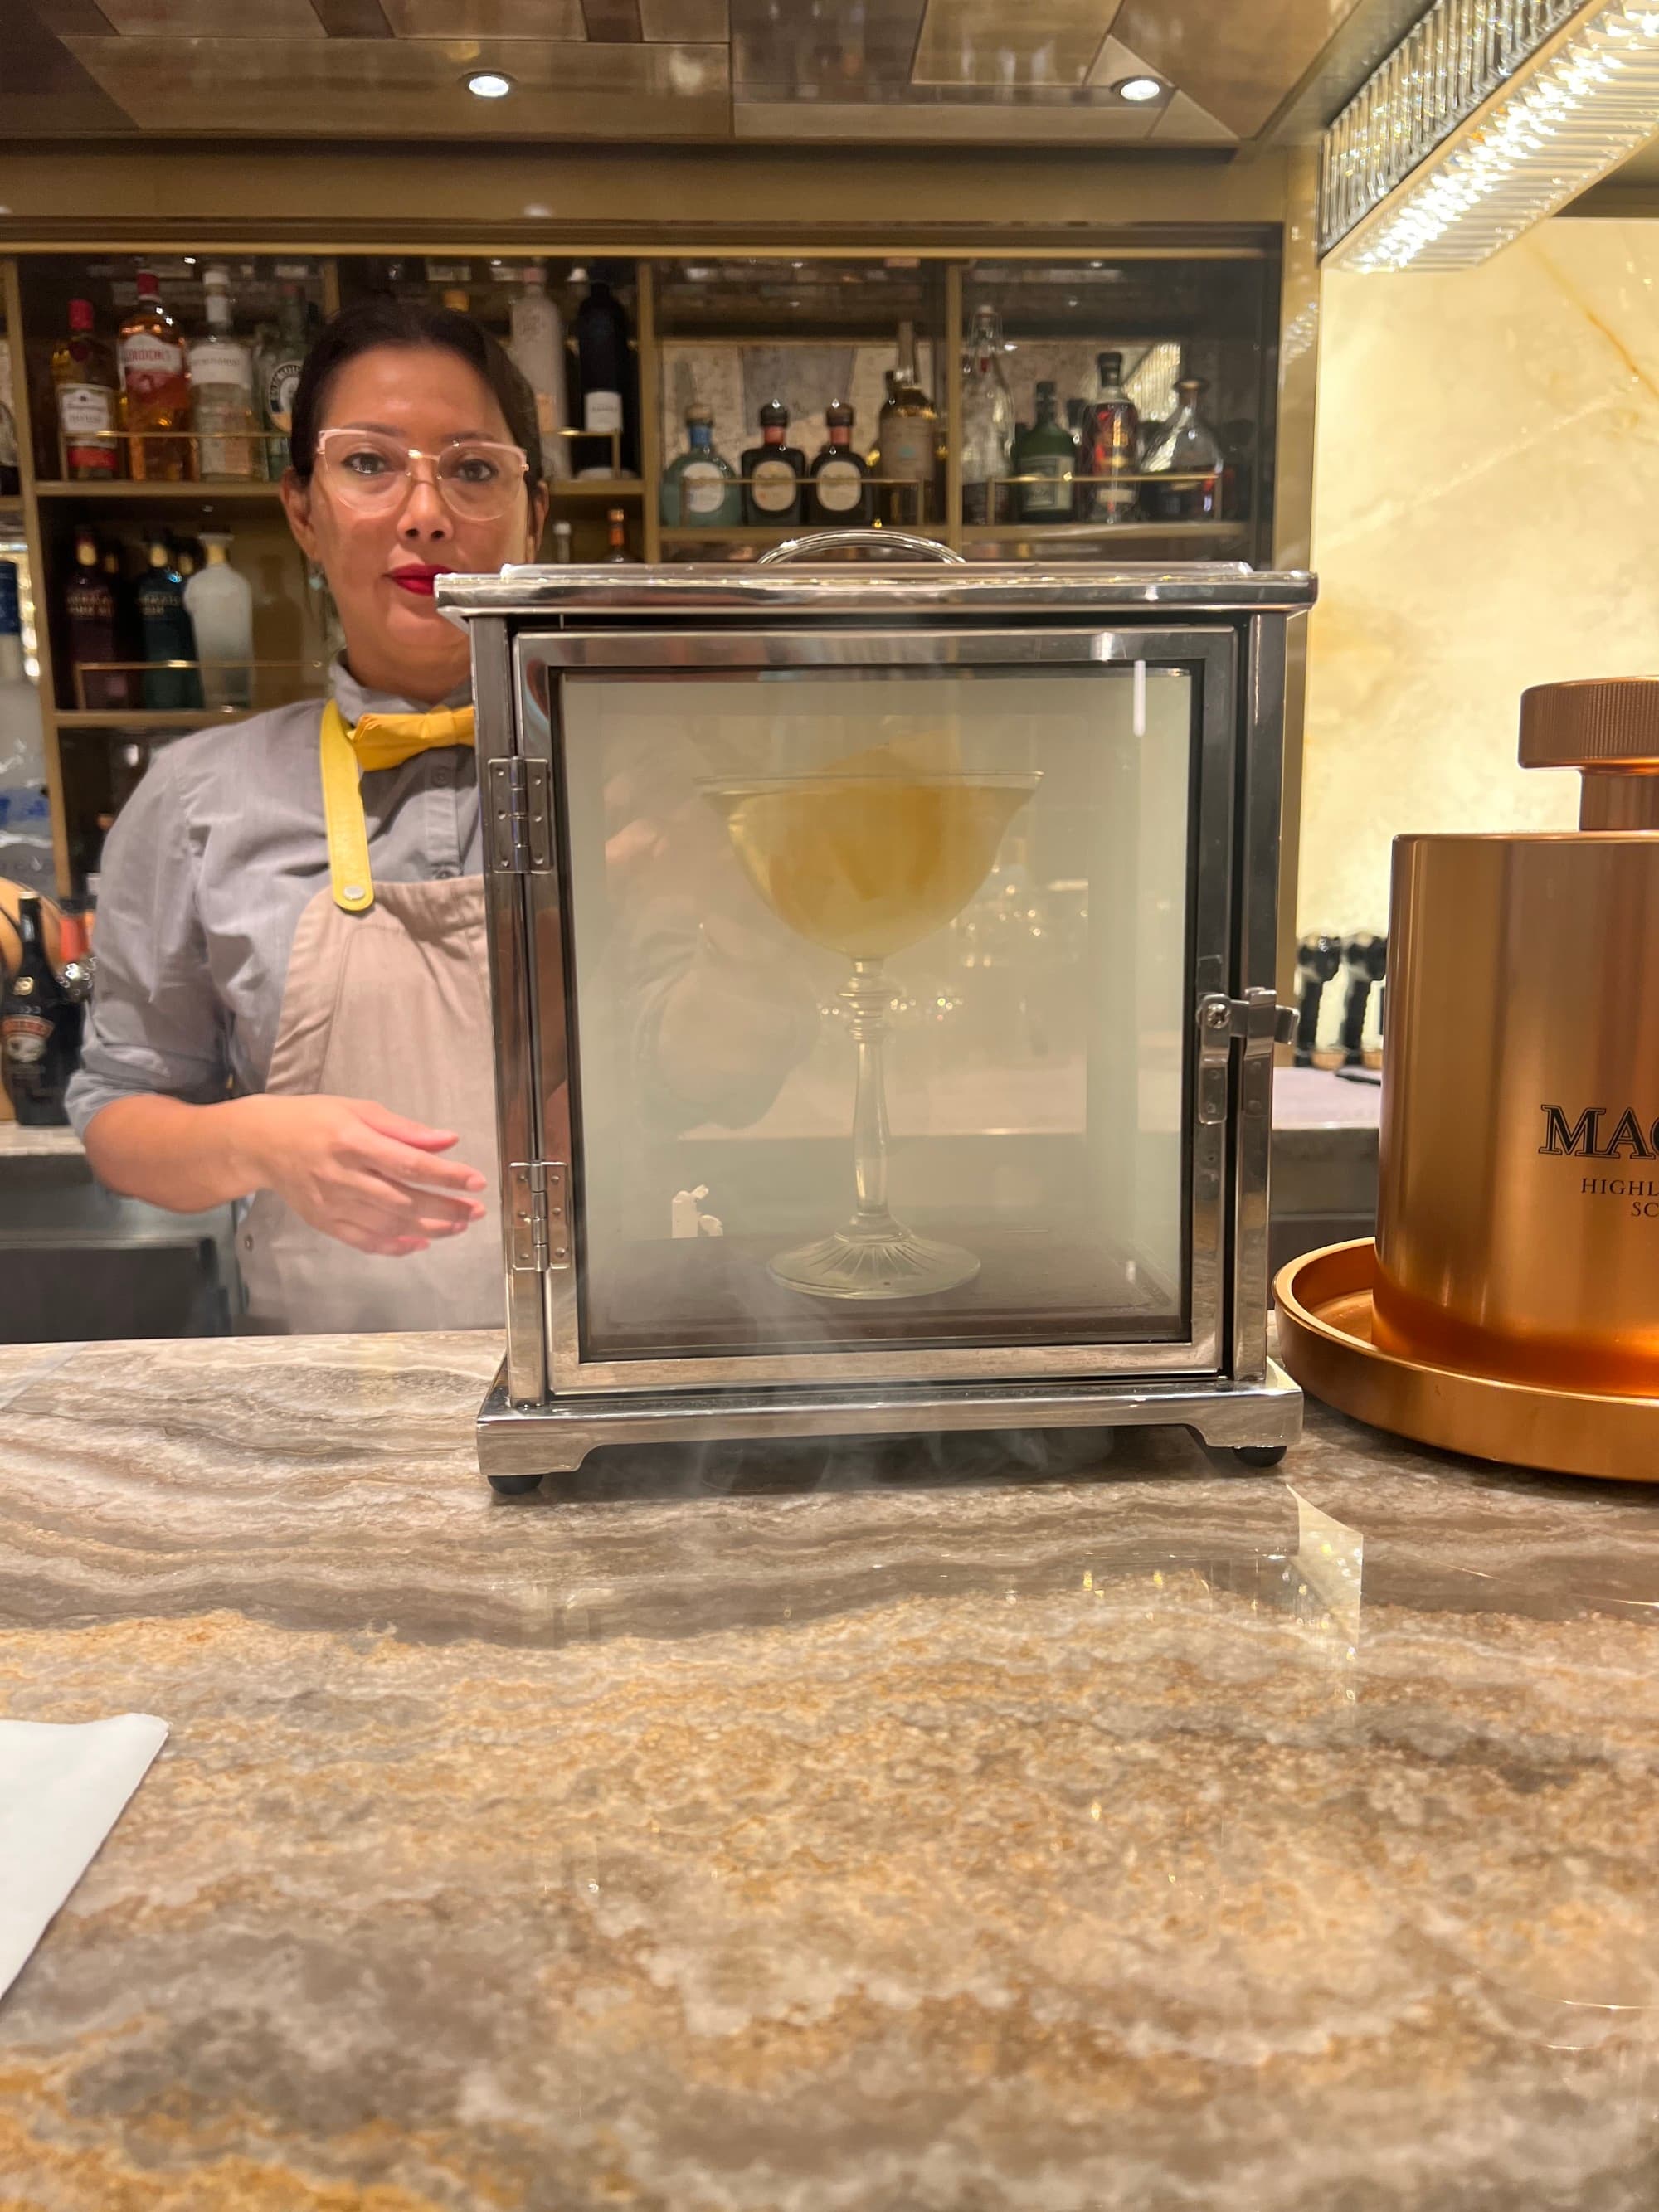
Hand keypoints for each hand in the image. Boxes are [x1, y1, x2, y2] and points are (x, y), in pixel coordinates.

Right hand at [238, 1095, 486, 1257]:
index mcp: (353, 1141)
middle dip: (445, 1208)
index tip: (476, 1182)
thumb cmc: (314, 1119)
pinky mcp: (324, 1222)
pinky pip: (365, 1240)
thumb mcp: (359, 1109)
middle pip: (403, 1199)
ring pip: (388, 1223)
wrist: (261, 1143)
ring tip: (458, 1225)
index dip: (446, 1176)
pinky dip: (395, 1245)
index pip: (409, 1163)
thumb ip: (405, 1129)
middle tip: (475, 1211)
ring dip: (429, 1229)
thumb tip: (448, 1141)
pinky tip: (420, 1242)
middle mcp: (343, 1176)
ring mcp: (332, 1203)